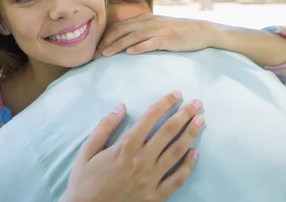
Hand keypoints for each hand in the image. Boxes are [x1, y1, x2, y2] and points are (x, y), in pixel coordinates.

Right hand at [61, 91, 204, 201]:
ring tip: (201, 121)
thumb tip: (121, 107)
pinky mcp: (155, 196)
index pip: (151, 118)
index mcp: (125, 146)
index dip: (166, 104)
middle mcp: (141, 160)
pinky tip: (196, 153)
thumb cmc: (84, 182)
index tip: (177, 94)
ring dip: (190, 134)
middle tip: (197, 103)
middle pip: (168, 131)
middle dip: (184, 115)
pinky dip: (188, 165)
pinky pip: (177, 179)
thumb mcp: (87, 151)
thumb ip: (104, 127)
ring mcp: (150, 179)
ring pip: (176, 152)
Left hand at [95, 13, 213, 57]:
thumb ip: (141, 31)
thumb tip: (124, 41)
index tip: (95, 49)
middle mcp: (149, 22)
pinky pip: (151, 42)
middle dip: (107, 42)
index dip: (105, 37)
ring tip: (106, 54)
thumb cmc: (177, 32)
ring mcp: (158, 30)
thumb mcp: (157, 27)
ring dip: (118, 45)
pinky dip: (140, 47)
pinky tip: (130, 53)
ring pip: (133, 36)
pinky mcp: (168, 39)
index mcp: (144, 18)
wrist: (200, 31)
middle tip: (95, 54)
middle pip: (122, 30)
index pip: (119, 26)